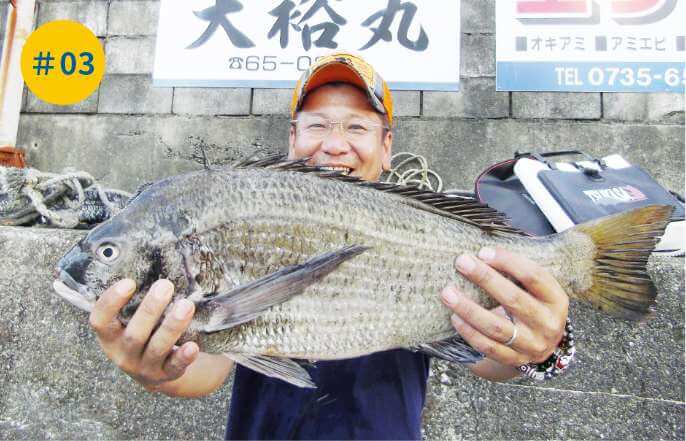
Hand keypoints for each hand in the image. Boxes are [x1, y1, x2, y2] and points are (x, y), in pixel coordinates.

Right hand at [88, 279, 199, 389]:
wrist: (155, 371)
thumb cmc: (143, 334)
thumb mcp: (130, 321)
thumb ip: (135, 300)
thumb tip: (153, 258)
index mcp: (110, 337)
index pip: (100, 321)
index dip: (110, 302)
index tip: (128, 282)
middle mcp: (123, 354)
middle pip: (134, 334)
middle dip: (150, 309)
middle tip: (165, 285)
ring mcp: (144, 367)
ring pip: (157, 348)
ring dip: (172, 327)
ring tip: (186, 305)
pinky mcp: (166, 376)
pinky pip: (175, 368)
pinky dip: (184, 357)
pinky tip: (193, 346)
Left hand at [441, 247, 568, 366]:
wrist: (544, 345)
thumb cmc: (534, 305)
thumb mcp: (538, 290)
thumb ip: (518, 273)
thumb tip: (482, 252)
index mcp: (556, 300)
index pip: (534, 276)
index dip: (508, 261)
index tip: (483, 252)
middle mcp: (547, 323)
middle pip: (513, 299)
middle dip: (484, 278)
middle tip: (461, 262)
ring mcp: (532, 345)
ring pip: (496, 327)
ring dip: (468, 308)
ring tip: (447, 293)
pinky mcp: (515, 360)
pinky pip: (488, 347)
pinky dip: (469, 332)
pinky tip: (454, 317)